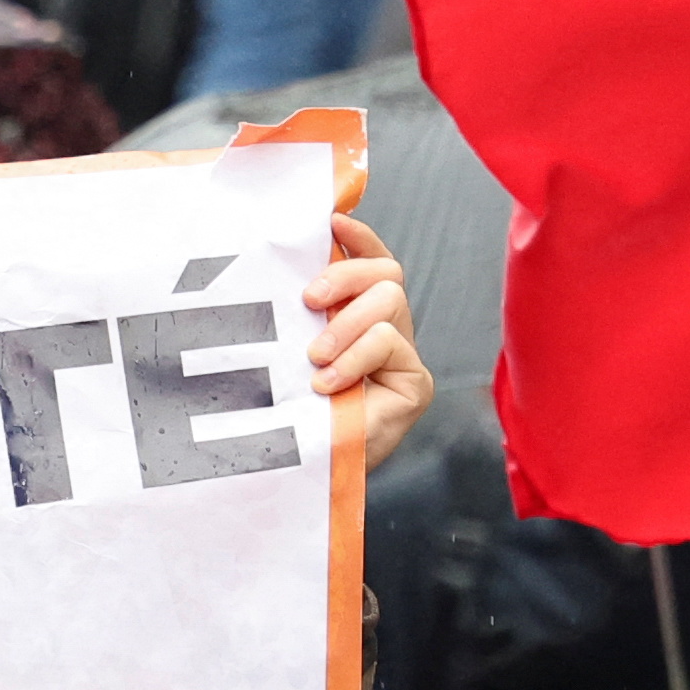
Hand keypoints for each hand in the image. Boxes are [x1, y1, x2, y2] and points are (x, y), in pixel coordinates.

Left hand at [307, 210, 431, 480]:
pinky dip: (354, 358)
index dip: (359, 238)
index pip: (372, 263)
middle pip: (386, 273)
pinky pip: (388, 342)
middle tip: (309, 300)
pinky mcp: (414, 384)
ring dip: (344, 325)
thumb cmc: (284, 410)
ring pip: (388, 302)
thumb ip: (293, 311)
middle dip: (345, 276)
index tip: (332, 221)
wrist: (299, 469)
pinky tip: (327, 384)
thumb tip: (275, 261)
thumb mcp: (283, 348)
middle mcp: (386, 331)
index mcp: (356, 317)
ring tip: (315, 359)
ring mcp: (403, 358)